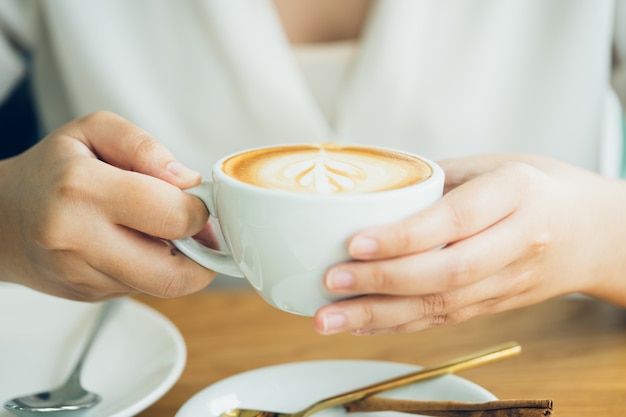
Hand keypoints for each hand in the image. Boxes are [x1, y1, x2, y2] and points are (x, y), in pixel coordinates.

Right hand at [0, 111, 216, 300]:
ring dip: (179, 262)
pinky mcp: (90, 296)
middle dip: (202, 254)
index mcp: (83, 189)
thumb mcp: (94, 131)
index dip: (199, 211)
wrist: (3, 217)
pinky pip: (144, 289)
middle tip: (197, 228)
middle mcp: (78, 240)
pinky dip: (154, 269)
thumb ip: (145, 147)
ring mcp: (83, 276)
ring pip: (162, 287)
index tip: (196, 200)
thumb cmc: (52, 170)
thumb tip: (187, 182)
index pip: (171, 216)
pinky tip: (138, 245)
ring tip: (162, 231)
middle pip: (174, 274)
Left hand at [313, 154, 625, 334]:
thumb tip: (373, 191)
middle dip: (382, 282)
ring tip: (328, 319)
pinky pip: (444, 320)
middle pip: (446, 273)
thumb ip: (438, 178)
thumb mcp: (494, 164)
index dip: (405, 236)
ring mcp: (508, 282)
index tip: (355, 242)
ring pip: (441, 306)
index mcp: (516, 195)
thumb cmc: (539, 188)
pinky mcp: (496, 306)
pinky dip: (398, 326)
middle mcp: (516, 243)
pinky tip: (360, 325)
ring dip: (379, 316)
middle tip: (331, 281)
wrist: (595, 232)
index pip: (455, 220)